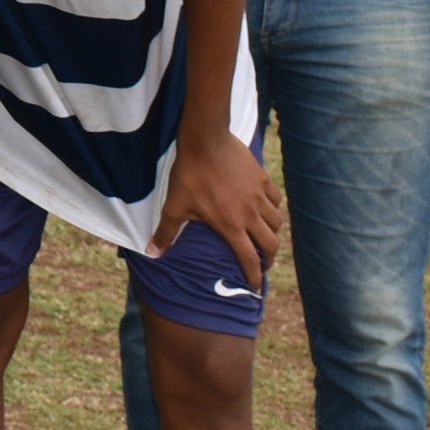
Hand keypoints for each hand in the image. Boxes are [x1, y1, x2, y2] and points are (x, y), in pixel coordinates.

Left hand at [154, 123, 282, 288]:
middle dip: (269, 258)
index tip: (254, 287)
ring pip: (276, 223)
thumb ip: (166, 232)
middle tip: (263, 263)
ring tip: (264, 236)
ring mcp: (259, 196)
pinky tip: (265, 208)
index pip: (249, 259)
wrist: (206, 141)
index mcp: (231, 226)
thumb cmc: (189, 175)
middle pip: (271, 244)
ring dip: (272, 233)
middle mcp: (250, 214)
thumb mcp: (175, 206)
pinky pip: (276, 200)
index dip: (253, 276)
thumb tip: (152, 253)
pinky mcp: (263, 180)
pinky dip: (273, 208)